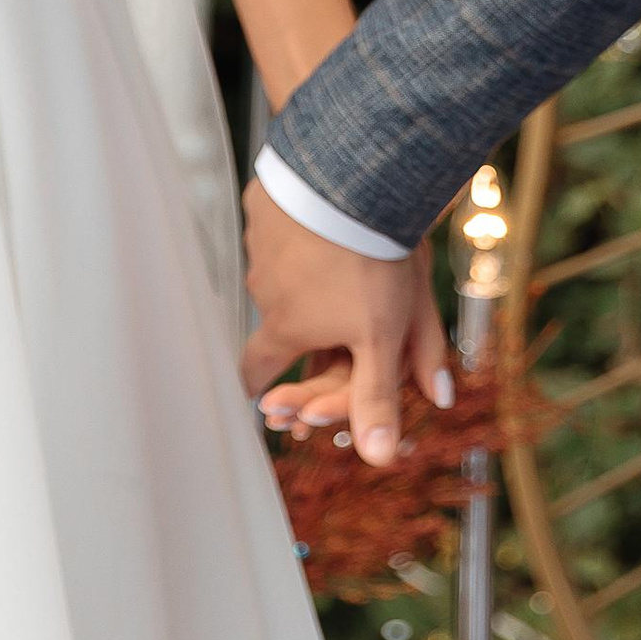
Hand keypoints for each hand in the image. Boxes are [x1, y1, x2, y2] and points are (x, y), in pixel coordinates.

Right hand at [238, 173, 451, 465]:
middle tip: (315, 304)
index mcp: (286, 327)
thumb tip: (381, 457)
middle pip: (272, 313)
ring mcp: (259, 243)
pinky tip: (319, 207)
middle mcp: (263, 289)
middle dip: (291, 316)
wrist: (352, 182)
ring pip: (276, 265)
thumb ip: (377, 399)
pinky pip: (277, 218)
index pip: (257, 368)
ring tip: (333, 247)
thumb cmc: (370, 264)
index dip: (259, 383)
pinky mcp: (264, 201)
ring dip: (298, 264)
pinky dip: (295, 221)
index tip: (260, 391)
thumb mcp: (383, 338)